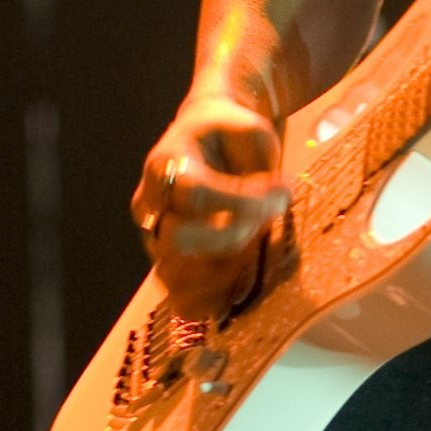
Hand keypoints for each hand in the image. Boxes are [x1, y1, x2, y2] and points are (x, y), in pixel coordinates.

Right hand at [133, 85, 288, 316]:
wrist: (203, 138)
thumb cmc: (230, 135)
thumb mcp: (252, 131)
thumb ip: (260, 166)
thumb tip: (271, 203)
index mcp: (166, 164)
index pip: (197, 194)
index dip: (241, 202)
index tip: (279, 194)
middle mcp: (150, 204)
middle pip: (179, 239)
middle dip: (230, 238)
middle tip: (263, 225)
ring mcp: (154, 237)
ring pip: (176, 275)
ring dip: (223, 274)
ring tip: (254, 253)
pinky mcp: (167, 263)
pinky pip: (180, 297)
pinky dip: (213, 299)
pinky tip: (241, 282)